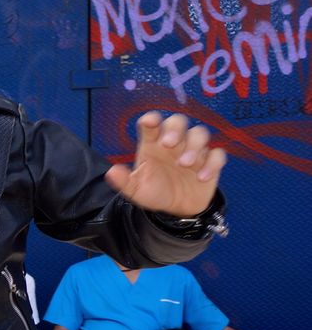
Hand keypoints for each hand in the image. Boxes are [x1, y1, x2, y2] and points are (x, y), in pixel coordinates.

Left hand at [104, 111, 226, 216]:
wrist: (176, 210)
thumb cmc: (155, 192)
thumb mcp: (136, 190)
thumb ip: (124, 181)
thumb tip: (112, 172)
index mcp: (153, 144)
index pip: (152, 124)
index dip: (151, 119)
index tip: (150, 122)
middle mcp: (174, 143)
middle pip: (178, 121)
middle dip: (175, 129)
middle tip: (169, 144)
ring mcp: (194, 150)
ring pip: (200, 133)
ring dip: (194, 145)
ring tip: (185, 164)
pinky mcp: (210, 162)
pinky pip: (217, 154)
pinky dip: (213, 163)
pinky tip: (202, 177)